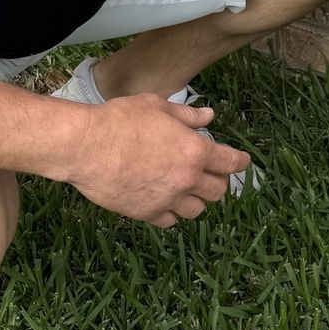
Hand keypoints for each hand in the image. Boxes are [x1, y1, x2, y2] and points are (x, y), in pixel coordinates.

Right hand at [62, 93, 251, 226]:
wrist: (86, 147)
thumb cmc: (120, 121)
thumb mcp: (157, 107)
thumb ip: (187, 116)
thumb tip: (208, 116)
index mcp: (194, 151)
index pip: (230, 162)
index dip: (240, 162)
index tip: (242, 161)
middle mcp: (186, 179)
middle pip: (217, 191)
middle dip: (217, 182)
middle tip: (209, 174)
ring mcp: (167, 200)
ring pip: (196, 211)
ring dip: (196, 200)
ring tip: (186, 189)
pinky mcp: (146, 213)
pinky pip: (170, 221)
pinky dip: (171, 213)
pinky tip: (164, 201)